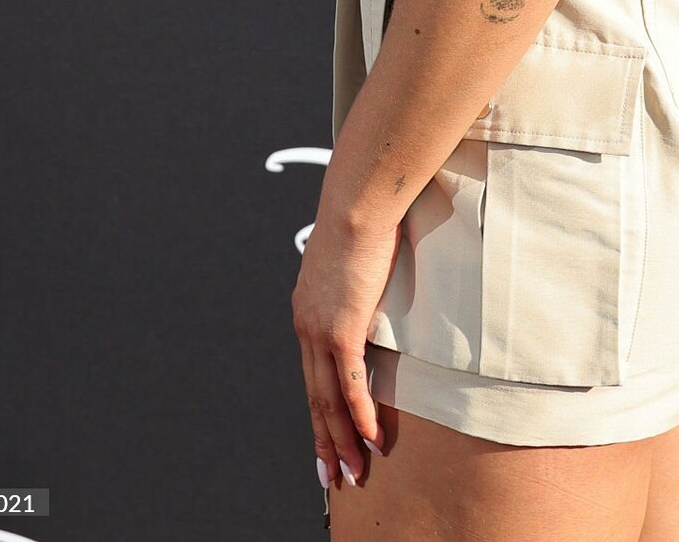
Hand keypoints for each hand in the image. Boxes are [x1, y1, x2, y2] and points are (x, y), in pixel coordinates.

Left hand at [292, 209, 401, 491]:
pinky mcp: (342, 330)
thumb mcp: (351, 260)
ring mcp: (321, 331)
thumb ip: (355, 284)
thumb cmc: (361, 220)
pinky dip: (361, 416)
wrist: (357, 203)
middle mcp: (306, 327)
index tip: (326, 439)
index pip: (311, 374)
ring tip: (355, 471)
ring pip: (329, 400)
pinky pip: (351, 384)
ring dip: (343, 440)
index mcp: (306, 312)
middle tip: (335, 476)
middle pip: (315, 396)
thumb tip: (371, 285)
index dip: (319, 411)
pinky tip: (372, 439)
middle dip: (325, 440)